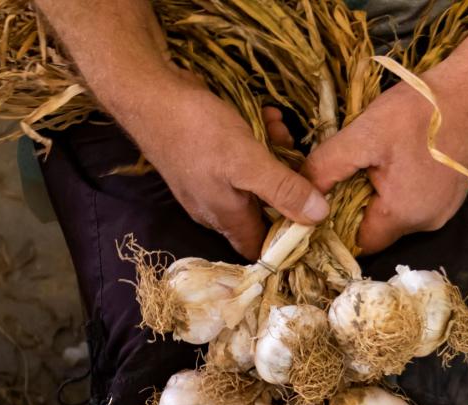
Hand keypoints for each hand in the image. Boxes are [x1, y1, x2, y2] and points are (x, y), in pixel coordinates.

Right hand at [119, 71, 327, 259]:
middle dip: (286, 186)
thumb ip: (283, 191)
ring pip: (255, 181)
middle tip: (300, 159)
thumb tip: (319, 217)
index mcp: (228, 218)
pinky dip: (256, 143)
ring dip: (274, 157)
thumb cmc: (198, 132)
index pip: (261, 247)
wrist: (148, 94)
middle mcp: (217, 209)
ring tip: (280, 128)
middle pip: (264, 210)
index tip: (313, 215)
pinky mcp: (205, 161)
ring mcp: (209, 185)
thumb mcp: (248, 162)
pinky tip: (265, 117)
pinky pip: (241, 161)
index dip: (288, 239)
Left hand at [303, 62, 467, 253]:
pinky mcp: (450, 198)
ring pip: (395, 218)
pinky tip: (397, 163)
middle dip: (358, 208)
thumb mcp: (364, 134)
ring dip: (379, 198)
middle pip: (378, 231)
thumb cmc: (420, 110)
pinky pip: (414, 206)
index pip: (359, 242)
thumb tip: (301, 194)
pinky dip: (399, 192)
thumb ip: (327, 167)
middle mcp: (426, 223)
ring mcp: (443, 212)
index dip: (338, 227)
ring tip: (375, 165)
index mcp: (403, 215)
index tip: (325, 204)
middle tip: (350, 175)